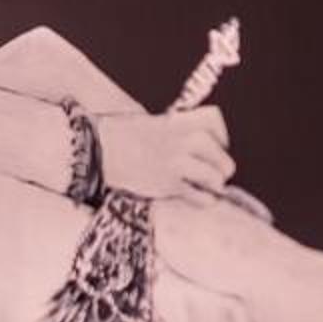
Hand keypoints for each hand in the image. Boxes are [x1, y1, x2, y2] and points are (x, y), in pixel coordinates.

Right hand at [93, 109, 233, 198]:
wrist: (100, 149)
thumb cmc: (122, 136)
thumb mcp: (153, 123)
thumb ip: (176, 131)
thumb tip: (197, 146)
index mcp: (179, 121)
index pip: (215, 125)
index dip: (221, 138)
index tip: (218, 146)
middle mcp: (183, 141)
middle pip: (221, 156)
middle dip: (222, 166)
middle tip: (218, 173)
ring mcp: (177, 163)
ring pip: (215, 177)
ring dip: (215, 184)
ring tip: (209, 186)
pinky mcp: (169, 184)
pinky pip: (200, 196)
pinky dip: (205, 199)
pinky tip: (201, 198)